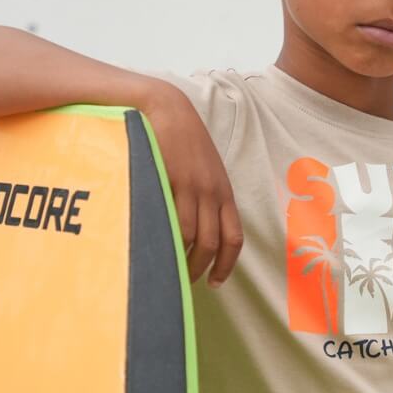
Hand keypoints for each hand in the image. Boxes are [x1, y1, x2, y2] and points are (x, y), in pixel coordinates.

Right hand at [142, 84, 243, 286]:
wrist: (166, 109)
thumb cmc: (182, 142)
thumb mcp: (203, 171)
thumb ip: (204, 198)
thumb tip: (196, 232)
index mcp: (224, 192)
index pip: (234, 237)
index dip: (226, 265)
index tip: (216, 282)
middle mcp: (213, 192)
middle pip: (214, 243)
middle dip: (203, 269)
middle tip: (187, 282)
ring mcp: (193, 187)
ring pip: (193, 237)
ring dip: (182, 259)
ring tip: (168, 269)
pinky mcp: (172, 180)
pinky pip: (172, 219)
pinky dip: (168, 240)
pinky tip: (158, 248)